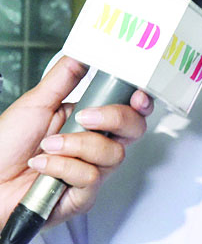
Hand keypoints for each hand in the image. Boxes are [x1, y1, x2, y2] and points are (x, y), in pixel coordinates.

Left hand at [0, 56, 152, 228]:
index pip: (130, 108)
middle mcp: (94, 145)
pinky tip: (44, 166)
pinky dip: (63, 168)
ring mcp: (90, 171)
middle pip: (134, 130)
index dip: (140, 101)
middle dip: (115, 119)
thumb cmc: (4, 146)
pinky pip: (90, 178)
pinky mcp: (81, 197)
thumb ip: (65, 76)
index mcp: (89, 119)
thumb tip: (85, 52)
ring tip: (49, 145)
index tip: (137, 95)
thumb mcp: (36, 102)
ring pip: (113, 154)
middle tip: (86, 117)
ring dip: (77, 146)